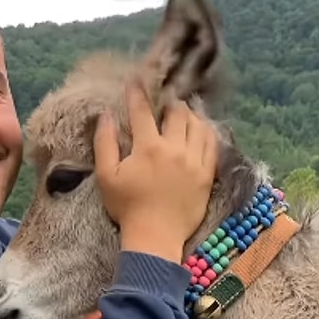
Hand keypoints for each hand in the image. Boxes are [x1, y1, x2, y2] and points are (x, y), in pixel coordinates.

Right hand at [93, 81, 217, 262]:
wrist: (155, 237)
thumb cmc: (127, 208)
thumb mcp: (107, 176)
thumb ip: (105, 143)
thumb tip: (105, 115)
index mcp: (148, 147)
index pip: (142, 111)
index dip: (138, 93)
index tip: (136, 81)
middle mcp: (174, 149)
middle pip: (177, 113)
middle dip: (170, 103)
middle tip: (165, 104)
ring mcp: (194, 161)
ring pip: (198, 125)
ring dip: (190, 114)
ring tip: (184, 113)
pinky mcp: (207, 174)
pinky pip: (212, 144)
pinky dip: (207, 131)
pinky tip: (202, 130)